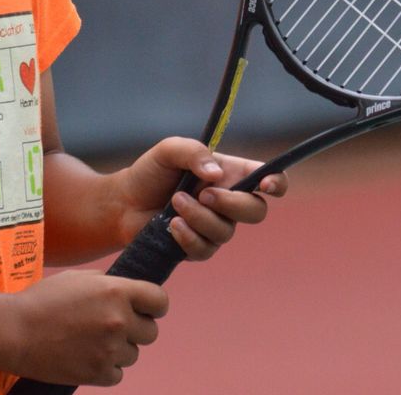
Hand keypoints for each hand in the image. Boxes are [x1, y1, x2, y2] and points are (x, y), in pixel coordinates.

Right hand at [8, 269, 167, 385]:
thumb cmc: (44, 299)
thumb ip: (109, 283)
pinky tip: (88, 356)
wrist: (16, 331)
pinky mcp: (99, 374)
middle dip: (137, 328)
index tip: (147, 308)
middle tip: (115, 325)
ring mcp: (110, 349)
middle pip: (151, 332)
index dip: (155, 305)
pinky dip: (107, 368)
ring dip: (120, 348)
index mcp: (116, 291)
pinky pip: (118, 373)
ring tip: (94, 340)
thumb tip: (128, 291)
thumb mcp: (79, 278)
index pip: (159, 301)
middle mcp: (118, 320)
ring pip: (134, 354)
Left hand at [117, 137, 286, 260]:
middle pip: (256, 211)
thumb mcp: (169, 150)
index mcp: (229, 173)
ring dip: (200, 217)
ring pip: (226, 232)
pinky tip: (172, 225)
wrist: (123, 202)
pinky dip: (189, 236)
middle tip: (205, 194)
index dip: (277, 182)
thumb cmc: (150, 172)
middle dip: (233, 204)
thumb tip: (216, 174)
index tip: (266, 185)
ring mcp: (214, 227)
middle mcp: (228, 201)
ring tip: (176, 202)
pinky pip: (205, 249)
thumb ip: (194, 152)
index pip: (268, 178)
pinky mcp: (198, 247)